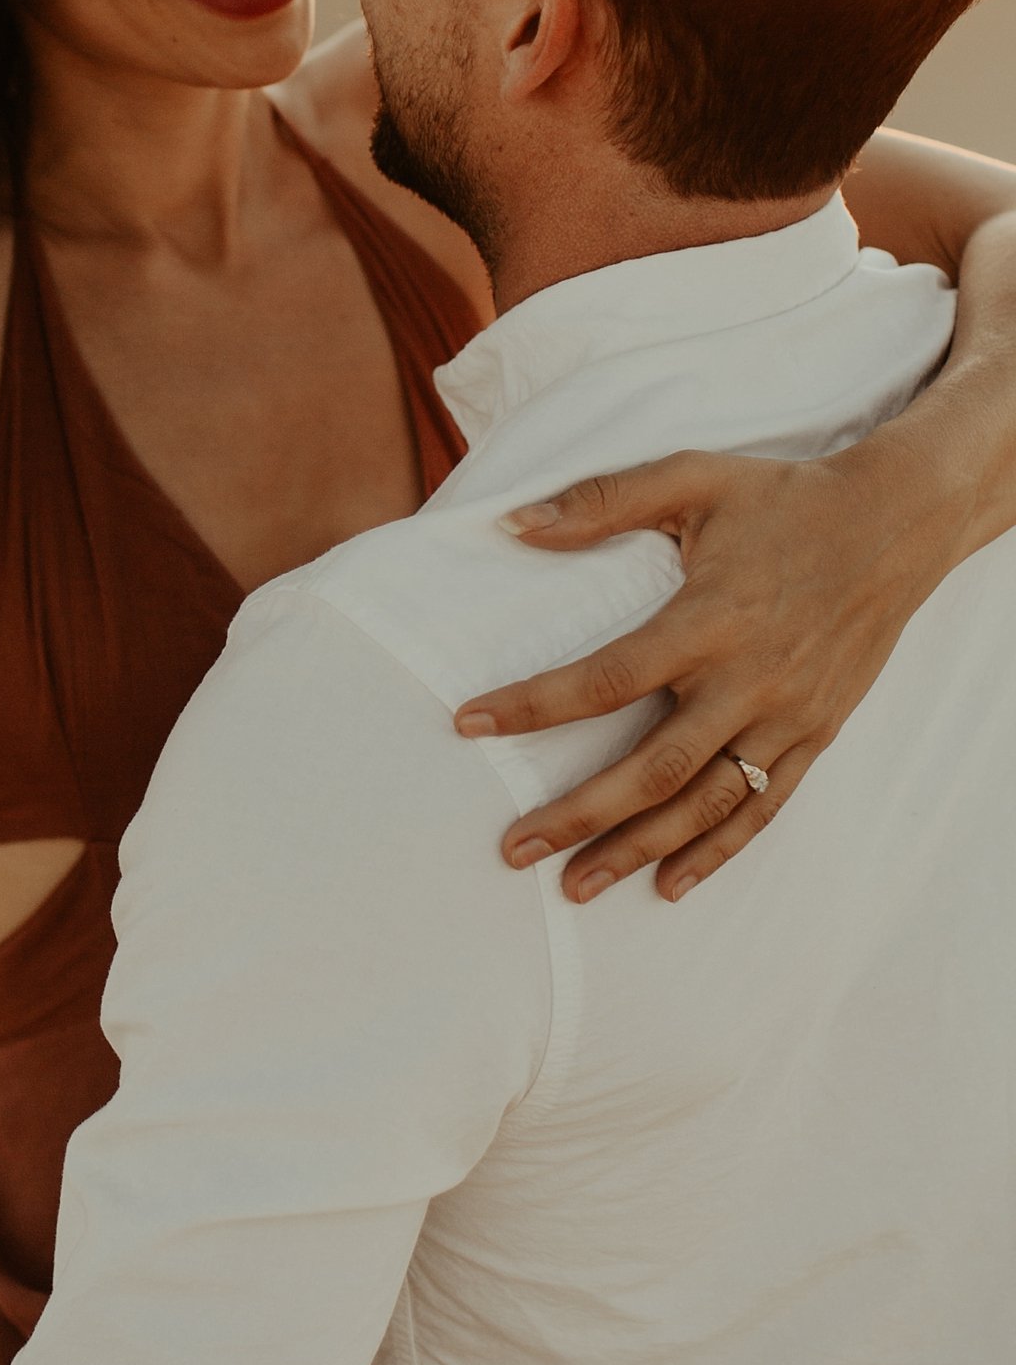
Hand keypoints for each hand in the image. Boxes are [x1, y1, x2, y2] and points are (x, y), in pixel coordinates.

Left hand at [453, 447, 956, 904]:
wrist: (895, 523)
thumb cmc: (782, 497)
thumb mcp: (692, 476)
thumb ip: (600, 500)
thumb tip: (510, 523)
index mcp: (709, 619)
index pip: (606, 678)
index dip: (533, 706)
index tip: (469, 724)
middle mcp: (748, 680)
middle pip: (653, 768)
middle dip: (579, 816)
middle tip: (515, 849)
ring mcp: (787, 716)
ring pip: (705, 803)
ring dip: (638, 849)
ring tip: (575, 887)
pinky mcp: (816, 734)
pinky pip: (762, 808)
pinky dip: (716, 852)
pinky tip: (669, 884)